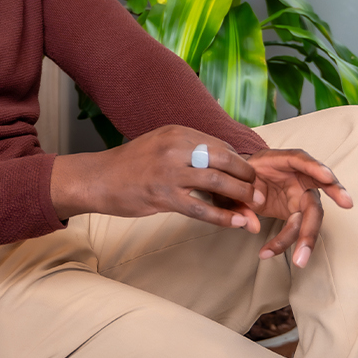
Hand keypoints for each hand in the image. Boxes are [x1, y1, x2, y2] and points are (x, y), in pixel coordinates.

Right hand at [51, 125, 264, 226]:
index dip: (239, 162)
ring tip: (254, 208)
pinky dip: (222, 218)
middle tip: (259, 192)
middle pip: (224, 159)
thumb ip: (189, 152)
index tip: (249, 177)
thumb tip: (221, 166)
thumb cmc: (131, 165)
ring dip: (240, 197)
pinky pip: (200, 209)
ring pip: (217, 182)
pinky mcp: (163, 196)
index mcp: (177, 132)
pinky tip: (235, 224)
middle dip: (247, 177)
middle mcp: (175, 147)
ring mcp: (169, 172)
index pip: (220, 145)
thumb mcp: (161, 146)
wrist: (98, 179)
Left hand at [245, 149, 352, 267]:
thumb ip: (241, 197)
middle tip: (311, 243)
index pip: (302, 162)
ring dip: (306, 241)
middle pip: (313, 202)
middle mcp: (300, 179)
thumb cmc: (244, 172)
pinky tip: (268, 252)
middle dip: (314, 222)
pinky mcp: (298, 211)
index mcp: (284, 160)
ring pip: (310, 220)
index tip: (328, 177)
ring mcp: (302, 197)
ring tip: (299, 262)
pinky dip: (284, 242)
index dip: (316, 168)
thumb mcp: (235, 179)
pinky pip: (296, 229)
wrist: (243, 178)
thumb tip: (252, 225)